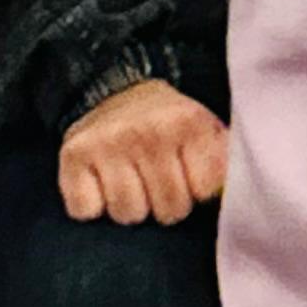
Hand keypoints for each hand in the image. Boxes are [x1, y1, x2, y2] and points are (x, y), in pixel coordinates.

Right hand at [59, 79, 228, 225]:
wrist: (116, 91)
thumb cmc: (167, 124)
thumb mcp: (203, 129)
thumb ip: (222, 161)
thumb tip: (233, 199)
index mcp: (188, 121)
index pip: (205, 190)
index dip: (198, 189)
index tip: (191, 174)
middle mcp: (147, 130)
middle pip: (168, 211)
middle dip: (166, 202)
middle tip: (158, 177)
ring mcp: (108, 143)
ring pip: (127, 215)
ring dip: (131, 205)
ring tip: (132, 178)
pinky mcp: (73, 156)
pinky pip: (87, 212)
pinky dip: (93, 204)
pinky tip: (102, 181)